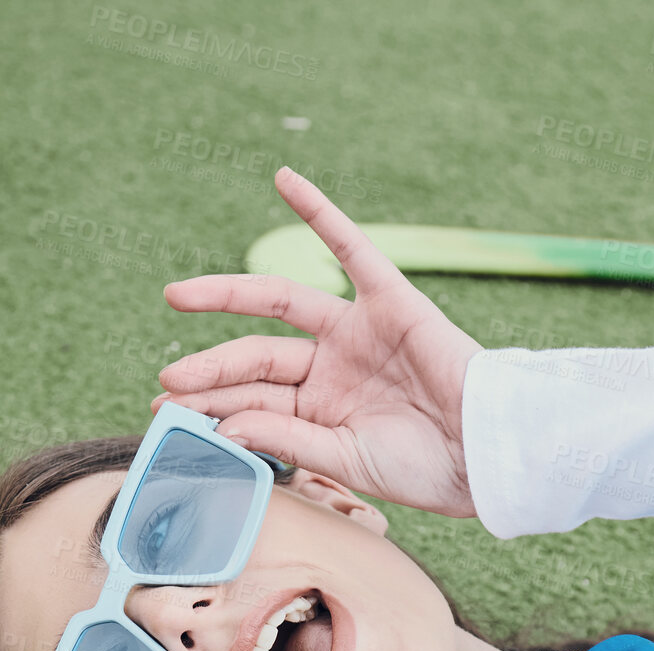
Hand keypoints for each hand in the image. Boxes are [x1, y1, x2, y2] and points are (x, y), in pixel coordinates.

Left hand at [153, 167, 483, 517]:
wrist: (487, 453)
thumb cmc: (425, 468)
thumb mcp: (344, 459)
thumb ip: (286, 438)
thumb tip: (225, 425)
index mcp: (319, 411)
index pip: (252, 400)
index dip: (209, 406)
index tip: (165, 413)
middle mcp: (330, 368)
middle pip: (255, 357)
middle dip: (210, 368)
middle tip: (168, 378)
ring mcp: (356, 330)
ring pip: (280, 303)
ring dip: (228, 295)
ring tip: (177, 296)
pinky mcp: (388, 299)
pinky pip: (351, 245)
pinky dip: (320, 212)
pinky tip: (283, 179)